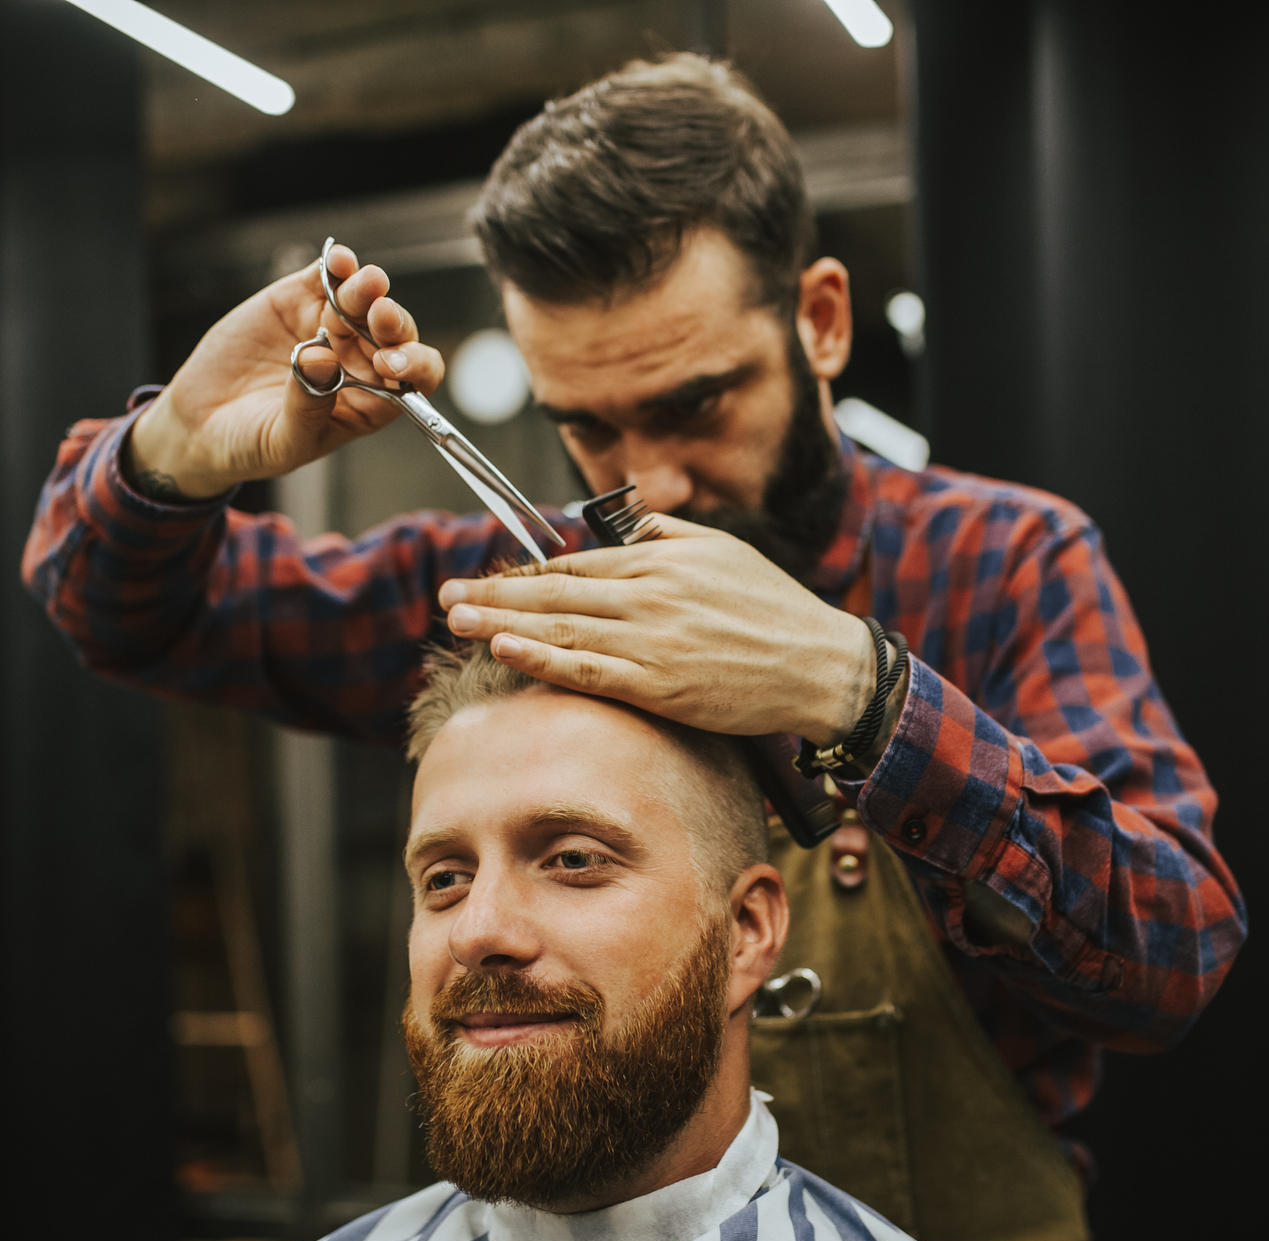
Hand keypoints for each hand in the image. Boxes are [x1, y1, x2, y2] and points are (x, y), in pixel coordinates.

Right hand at [125, 243, 445, 500]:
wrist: (200, 424)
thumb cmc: (252, 444)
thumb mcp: (284, 440)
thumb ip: (307, 406)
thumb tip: (320, 360)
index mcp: (371, 401)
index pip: (414, 378)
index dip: (413, 366)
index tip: (391, 363)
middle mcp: (360, 361)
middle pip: (394, 334)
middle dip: (392, 323)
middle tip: (378, 316)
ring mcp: (331, 326)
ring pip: (363, 301)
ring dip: (367, 290)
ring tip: (362, 285)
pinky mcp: (298, 300)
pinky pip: (325, 277)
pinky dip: (336, 265)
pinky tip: (338, 259)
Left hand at [437, 517, 877, 743]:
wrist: (821, 666)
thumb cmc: (775, 610)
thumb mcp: (724, 551)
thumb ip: (668, 535)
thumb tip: (625, 527)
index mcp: (663, 561)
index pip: (577, 563)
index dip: (525, 572)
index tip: (488, 578)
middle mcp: (651, 595)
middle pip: (556, 591)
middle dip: (495, 592)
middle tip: (448, 595)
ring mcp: (653, 642)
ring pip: (563, 629)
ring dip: (503, 622)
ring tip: (458, 619)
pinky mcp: (661, 685)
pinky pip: (589, 671)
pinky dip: (543, 659)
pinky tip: (507, 649)